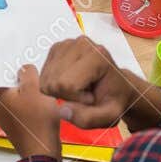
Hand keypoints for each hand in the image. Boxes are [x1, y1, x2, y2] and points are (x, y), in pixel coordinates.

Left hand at [0, 65, 63, 160]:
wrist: (42, 151)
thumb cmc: (36, 119)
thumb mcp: (34, 89)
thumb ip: (27, 73)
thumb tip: (24, 69)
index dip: (8, 62)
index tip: (18, 55)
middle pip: (5, 82)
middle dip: (18, 74)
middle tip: (31, 63)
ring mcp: (4, 115)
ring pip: (14, 93)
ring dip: (25, 86)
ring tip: (39, 76)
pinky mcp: (15, 122)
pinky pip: (20, 104)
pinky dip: (28, 98)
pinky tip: (41, 93)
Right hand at [35, 36, 160, 131]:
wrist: (117, 86)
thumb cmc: (114, 100)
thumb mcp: (109, 116)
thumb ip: (88, 118)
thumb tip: (62, 110)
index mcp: (97, 55)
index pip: (66, 85)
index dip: (76, 99)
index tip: (91, 98)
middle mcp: (81, 43)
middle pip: (52, 82)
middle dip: (66, 95)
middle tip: (85, 94)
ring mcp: (66, 43)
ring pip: (45, 80)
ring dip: (59, 90)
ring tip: (80, 88)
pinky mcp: (57, 48)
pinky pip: (43, 75)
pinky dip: (54, 84)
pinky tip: (72, 82)